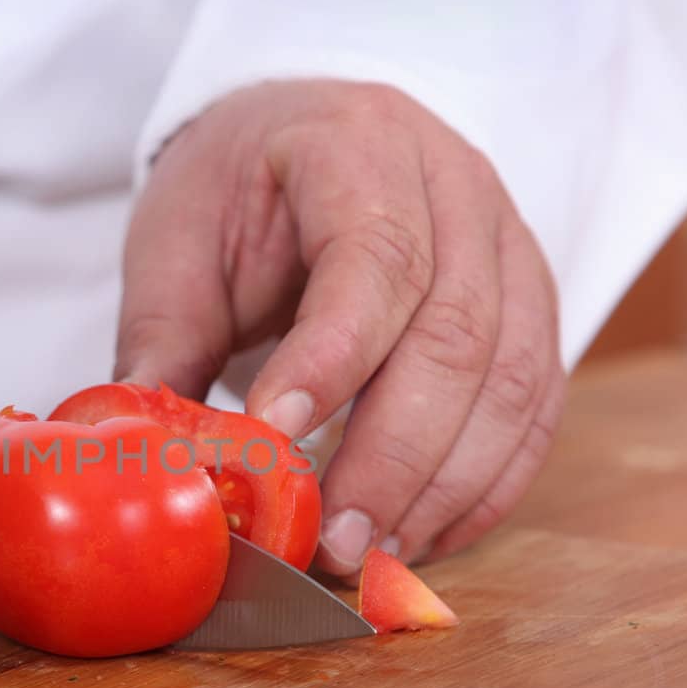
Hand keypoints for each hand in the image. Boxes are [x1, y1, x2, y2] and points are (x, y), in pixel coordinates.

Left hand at [115, 79, 566, 574]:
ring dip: (444, 486)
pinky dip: (485, 485)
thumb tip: (151, 455)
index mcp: (360, 145)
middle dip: (393, 455)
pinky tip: (424, 535)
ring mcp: (510, 249)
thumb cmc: (238, 187)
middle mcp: (457, 187)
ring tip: (371, 553)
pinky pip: (535, 409)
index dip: (332, 360)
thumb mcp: (177, 241)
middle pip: (456, 334)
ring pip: (511, 381)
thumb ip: (164, 341)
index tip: (276, 438)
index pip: (374, 258)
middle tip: (333, 539)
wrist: (306, 134)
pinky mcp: (531, 309)